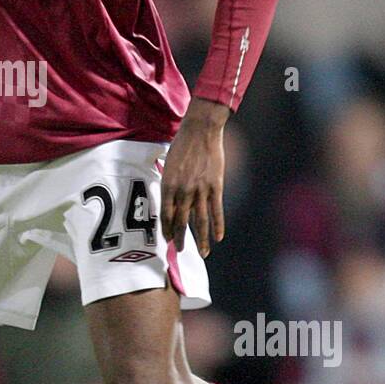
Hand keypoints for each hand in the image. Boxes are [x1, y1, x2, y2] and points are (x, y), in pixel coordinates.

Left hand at [159, 98, 228, 257]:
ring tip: (203, 253)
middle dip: (181, 239)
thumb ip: (169, 185)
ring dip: (201, 239)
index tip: (169, 241)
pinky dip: (218, 225)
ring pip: (200, 221)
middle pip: (182, 222)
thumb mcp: (168, 166)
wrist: (201, 130)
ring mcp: (200, 190)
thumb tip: (170, 202)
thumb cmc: (181, 145)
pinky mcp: (215, 186)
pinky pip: (216, 211)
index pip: (166, 215)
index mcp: (168, 185)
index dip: (167, 230)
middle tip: (182, 251)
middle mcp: (183, 191)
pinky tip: (219, 237)